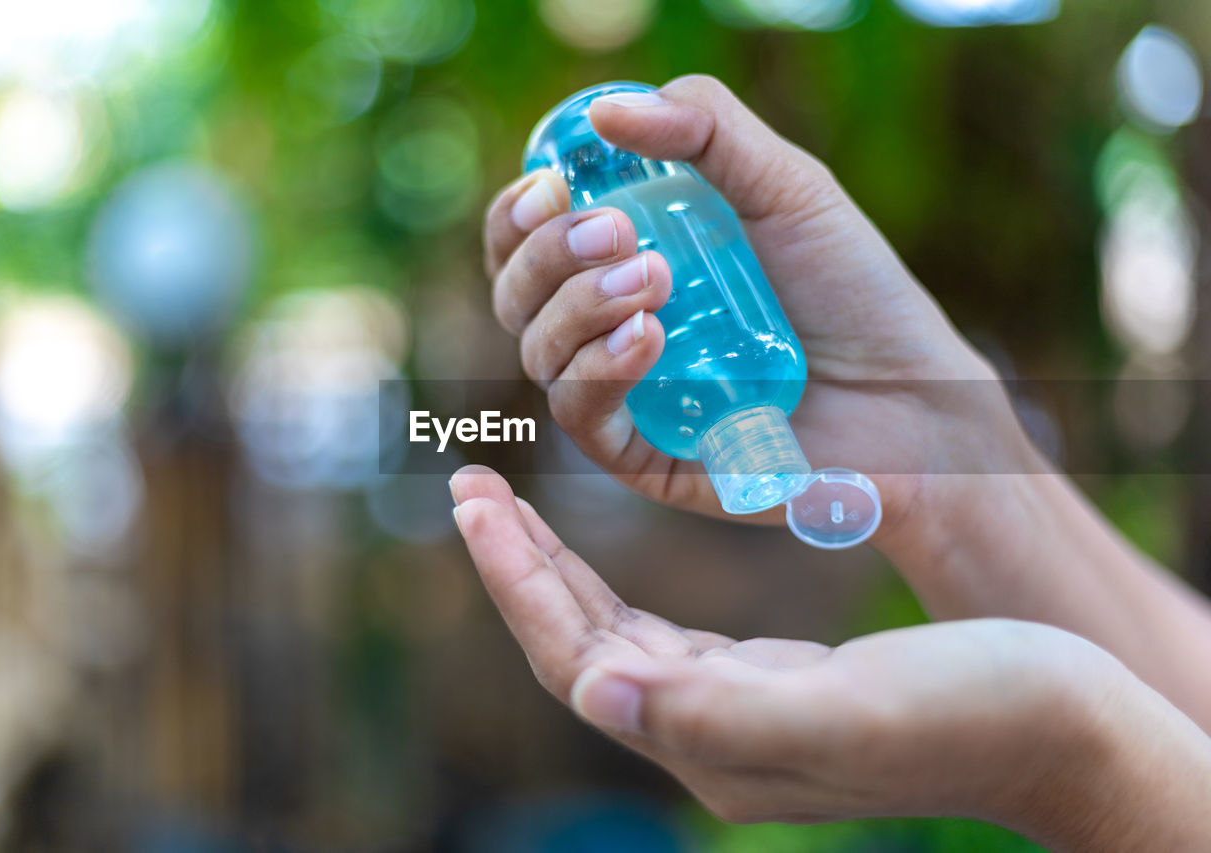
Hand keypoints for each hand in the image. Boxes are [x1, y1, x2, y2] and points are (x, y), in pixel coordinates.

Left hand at [450, 464, 1210, 849]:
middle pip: (579, 646)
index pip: (579, 661)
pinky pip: (656, 628)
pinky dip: (612, 579)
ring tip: (508, 503)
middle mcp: (709, 735)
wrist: (1069, 729)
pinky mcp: (767, 681)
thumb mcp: (851, 708)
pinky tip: (596, 544)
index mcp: (716, 744)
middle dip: (520, 566)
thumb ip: (719, 714)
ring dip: (556, 568)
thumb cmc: (981, 711)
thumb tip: (595, 692)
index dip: (520, 583)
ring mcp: (734, 711)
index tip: (476, 501)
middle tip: (470, 487)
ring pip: (611, 634)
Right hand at [484, 75, 1035, 539]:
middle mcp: (610, 328)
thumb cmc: (854, 290)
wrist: (916, 391)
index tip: (552, 184)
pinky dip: (598, 371)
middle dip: (548, 255)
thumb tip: (604, 112)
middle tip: (615, 229)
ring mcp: (625, 395)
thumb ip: (706, 129)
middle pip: (517, 295)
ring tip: (654, 278)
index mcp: (624, 261)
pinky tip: (648, 338)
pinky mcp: (645, 456)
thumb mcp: (786, 187)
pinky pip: (581, 417)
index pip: (527, 241)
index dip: (518, 213)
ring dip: (578, 307)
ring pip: (540, 354)